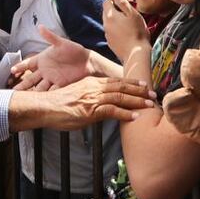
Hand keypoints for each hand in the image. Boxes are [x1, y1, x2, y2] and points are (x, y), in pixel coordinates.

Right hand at [11, 26, 93, 90]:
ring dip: (32, 92)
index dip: (20, 67)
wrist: (87, 62)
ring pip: (38, 87)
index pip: (28, 64)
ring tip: (24, 98)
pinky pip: (51, 91)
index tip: (12, 70)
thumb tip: (40, 26)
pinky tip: (40, 101)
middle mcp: (45, 70)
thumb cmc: (74, 50)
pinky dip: (45, 96)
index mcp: (43, 59)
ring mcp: (51, 79)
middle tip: (13, 91)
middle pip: (30, 79)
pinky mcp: (60, 85)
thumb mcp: (61, 43)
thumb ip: (50, 37)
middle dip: (22, 85)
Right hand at [42, 77, 156, 128]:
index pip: (116, 81)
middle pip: (122, 87)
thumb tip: (102, 104)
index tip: (144, 85)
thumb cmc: (59, 104)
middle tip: (154, 94)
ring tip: (150, 105)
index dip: (132, 83)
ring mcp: (94, 98)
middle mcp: (95, 88)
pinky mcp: (91, 110)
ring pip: (120, 97)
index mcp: (92, 83)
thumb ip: (91, 96)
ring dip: (137, 101)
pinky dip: (125, 114)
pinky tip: (135, 117)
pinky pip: (112, 111)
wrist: (45, 107)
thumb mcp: (78, 95)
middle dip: (140, 91)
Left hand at [103, 0, 149, 62]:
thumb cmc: (137, 32)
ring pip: (109, 22)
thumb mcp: (132, 14)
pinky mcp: (110, 43)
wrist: (136, 54)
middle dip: (115, 9)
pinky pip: (111, 32)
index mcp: (110, 15)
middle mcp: (105, 24)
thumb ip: (122, 2)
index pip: (107, 2)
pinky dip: (116, 29)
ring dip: (116, 20)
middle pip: (106, 12)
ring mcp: (107, 34)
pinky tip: (126, 33)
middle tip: (128, 12)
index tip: (124, 2)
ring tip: (128, 23)